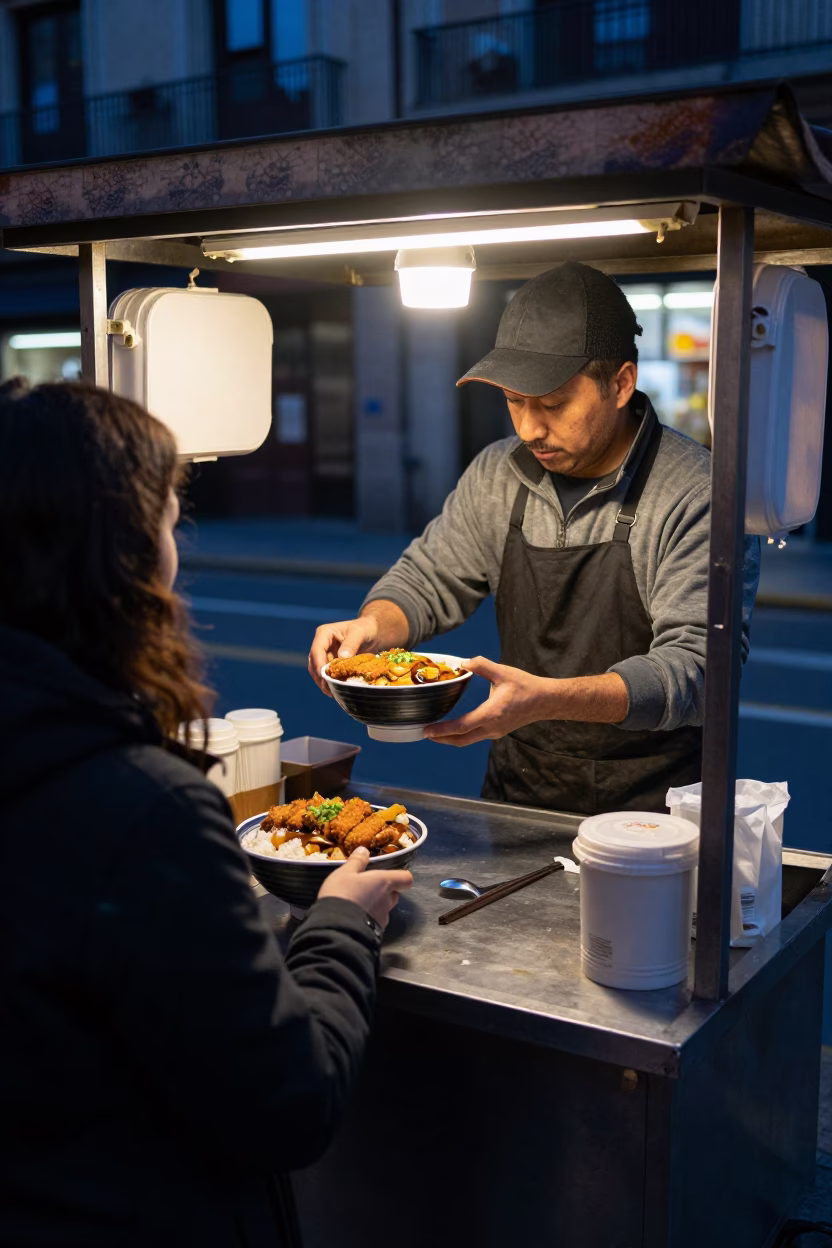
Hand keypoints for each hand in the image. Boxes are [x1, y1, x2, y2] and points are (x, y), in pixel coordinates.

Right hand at [308, 617, 379, 694]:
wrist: (372, 633)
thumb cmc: (366, 629)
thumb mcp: (360, 633)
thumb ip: (351, 643)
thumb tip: (342, 657)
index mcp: (324, 634)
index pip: (317, 652)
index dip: (319, 666)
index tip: (326, 678)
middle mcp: (321, 644)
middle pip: (314, 664)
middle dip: (321, 677)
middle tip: (330, 690)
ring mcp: (325, 655)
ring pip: (318, 672)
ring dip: (324, 683)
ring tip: (334, 693)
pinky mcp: (330, 663)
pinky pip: (327, 675)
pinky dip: (331, 683)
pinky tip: (338, 691)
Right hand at [318, 847, 412, 929]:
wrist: (336, 928)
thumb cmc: (342, 894)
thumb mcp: (344, 873)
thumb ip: (356, 862)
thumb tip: (364, 850)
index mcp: (384, 882)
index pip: (406, 879)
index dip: (401, 877)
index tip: (390, 876)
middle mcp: (388, 901)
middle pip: (394, 895)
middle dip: (385, 892)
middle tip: (368, 889)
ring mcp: (382, 919)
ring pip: (384, 910)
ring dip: (375, 907)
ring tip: (358, 906)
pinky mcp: (375, 934)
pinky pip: (375, 923)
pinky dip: (368, 920)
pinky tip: (354, 919)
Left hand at [423, 655, 551, 747]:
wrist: (545, 701)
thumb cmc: (525, 686)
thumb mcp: (503, 672)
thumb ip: (481, 665)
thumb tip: (462, 662)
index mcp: (490, 714)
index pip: (461, 726)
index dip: (442, 730)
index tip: (427, 730)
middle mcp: (491, 727)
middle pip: (460, 740)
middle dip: (441, 738)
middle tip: (425, 733)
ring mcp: (495, 732)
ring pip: (468, 740)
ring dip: (451, 738)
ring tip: (436, 731)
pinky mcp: (498, 731)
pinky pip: (476, 736)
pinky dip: (462, 734)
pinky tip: (456, 726)